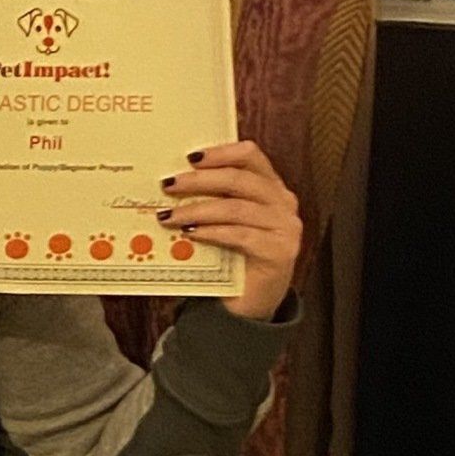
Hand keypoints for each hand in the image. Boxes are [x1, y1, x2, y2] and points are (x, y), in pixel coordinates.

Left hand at [157, 140, 300, 320]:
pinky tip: (191, 234)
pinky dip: (212, 232)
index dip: (220, 152)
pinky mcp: (279, 252)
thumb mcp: (223, 221)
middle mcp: (283, 203)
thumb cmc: (233, 258)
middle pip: (239, 179)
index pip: (250, 156)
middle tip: (169, 185)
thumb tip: (172, 181)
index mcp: (271, 187)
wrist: (249, 303)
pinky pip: (240, 235)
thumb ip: (211, 198)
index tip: (190, 157)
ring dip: (198, 209)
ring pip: (236, 208)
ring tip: (170, 216)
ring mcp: (285, 227)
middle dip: (199, 180)